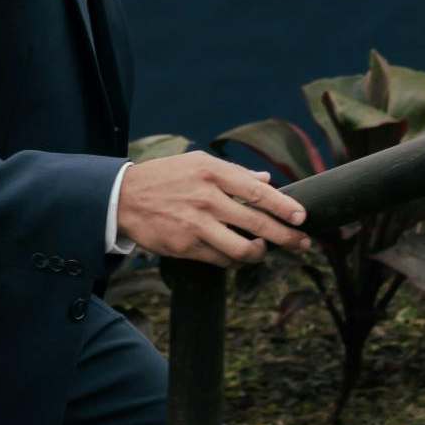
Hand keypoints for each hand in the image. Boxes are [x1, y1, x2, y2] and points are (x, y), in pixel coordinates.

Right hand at [115, 152, 311, 265]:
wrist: (122, 198)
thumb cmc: (166, 178)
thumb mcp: (197, 164)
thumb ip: (234, 173)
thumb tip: (266, 181)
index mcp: (212, 173)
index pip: (258, 192)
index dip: (284, 207)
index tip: (302, 217)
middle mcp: (207, 198)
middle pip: (257, 224)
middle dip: (286, 237)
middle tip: (303, 244)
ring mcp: (196, 225)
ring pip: (242, 249)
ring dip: (259, 253)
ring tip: (263, 250)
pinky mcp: (186, 246)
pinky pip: (221, 259)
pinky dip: (233, 259)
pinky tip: (236, 254)